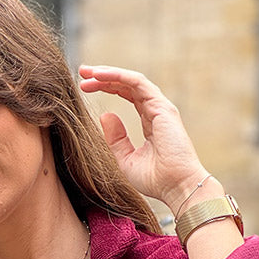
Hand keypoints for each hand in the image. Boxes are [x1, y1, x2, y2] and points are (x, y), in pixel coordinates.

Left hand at [78, 66, 208, 214]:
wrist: (176, 186)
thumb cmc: (155, 179)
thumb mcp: (126, 160)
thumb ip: (116, 139)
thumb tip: (105, 115)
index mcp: (149, 122)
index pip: (126, 95)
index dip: (106, 88)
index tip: (84, 87)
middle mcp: (155, 110)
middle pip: (127, 85)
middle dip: (103, 76)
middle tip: (82, 72)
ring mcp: (159, 107)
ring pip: (131, 80)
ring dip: (108, 73)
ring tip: (87, 72)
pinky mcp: (161, 106)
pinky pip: (137, 83)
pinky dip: (118, 76)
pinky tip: (100, 75)